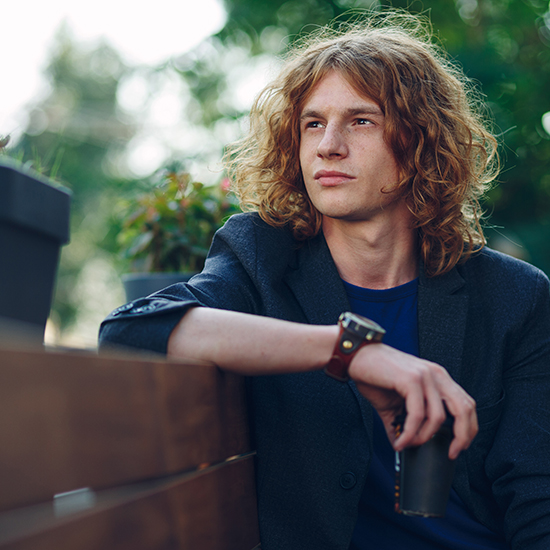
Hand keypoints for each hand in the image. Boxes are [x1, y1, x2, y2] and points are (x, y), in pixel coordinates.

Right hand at [348, 343, 477, 458]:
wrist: (356, 357)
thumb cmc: (374, 374)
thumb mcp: (394, 401)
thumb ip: (403, 422)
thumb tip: (402, 444)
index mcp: (437, 377)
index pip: (466, 404)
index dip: (468, 428)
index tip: (458, 446)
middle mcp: (435, 374)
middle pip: (464, 409)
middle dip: (461, 436)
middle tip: (450, 452)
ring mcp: (424, 375)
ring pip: (438, 416)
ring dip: (424, 437)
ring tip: (410, 444)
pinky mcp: (411, 379)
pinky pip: (417, 414)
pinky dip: (410, 433)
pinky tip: (401, 439)